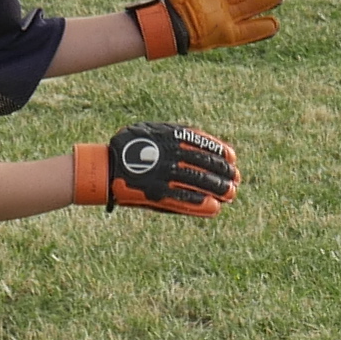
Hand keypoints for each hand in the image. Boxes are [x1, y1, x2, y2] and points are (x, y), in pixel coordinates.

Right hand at [76, 121, 241, 215]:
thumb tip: (203, 143)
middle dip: (224, 173)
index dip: (221, 152)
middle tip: (236, 180)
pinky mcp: (157, 193)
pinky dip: (200, 204)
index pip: (204, 144)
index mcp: (170, 136)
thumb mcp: (152, 131)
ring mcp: (164, 174)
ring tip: (230, 195)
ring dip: (218, 189)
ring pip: (199, 182)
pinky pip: (184, 199)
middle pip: (206, 164)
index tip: (233, 159)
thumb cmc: (130, 147)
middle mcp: (170, 155)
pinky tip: (214, 208)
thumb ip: (175, 135)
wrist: (104, 167)